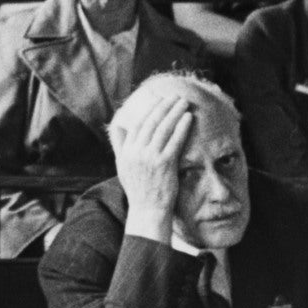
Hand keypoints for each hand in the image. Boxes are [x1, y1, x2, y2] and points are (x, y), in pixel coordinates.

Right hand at [113, 91, 194, 241]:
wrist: (147, 210)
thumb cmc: (138, 189)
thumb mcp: (122, 166)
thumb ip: (121, 145)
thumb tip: (119, 126)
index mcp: (126, 152)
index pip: (137, 124)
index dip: (149, 110)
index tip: (159, 100)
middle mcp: (136, 152)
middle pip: (151, 122)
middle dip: (164, 106)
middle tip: (174, 96)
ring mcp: (150, 158)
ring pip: (164, 128)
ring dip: (174, 113)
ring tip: (183, 103)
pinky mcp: (165, 164)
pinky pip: (175, 141)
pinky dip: (182, 127)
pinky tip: (188, 118)